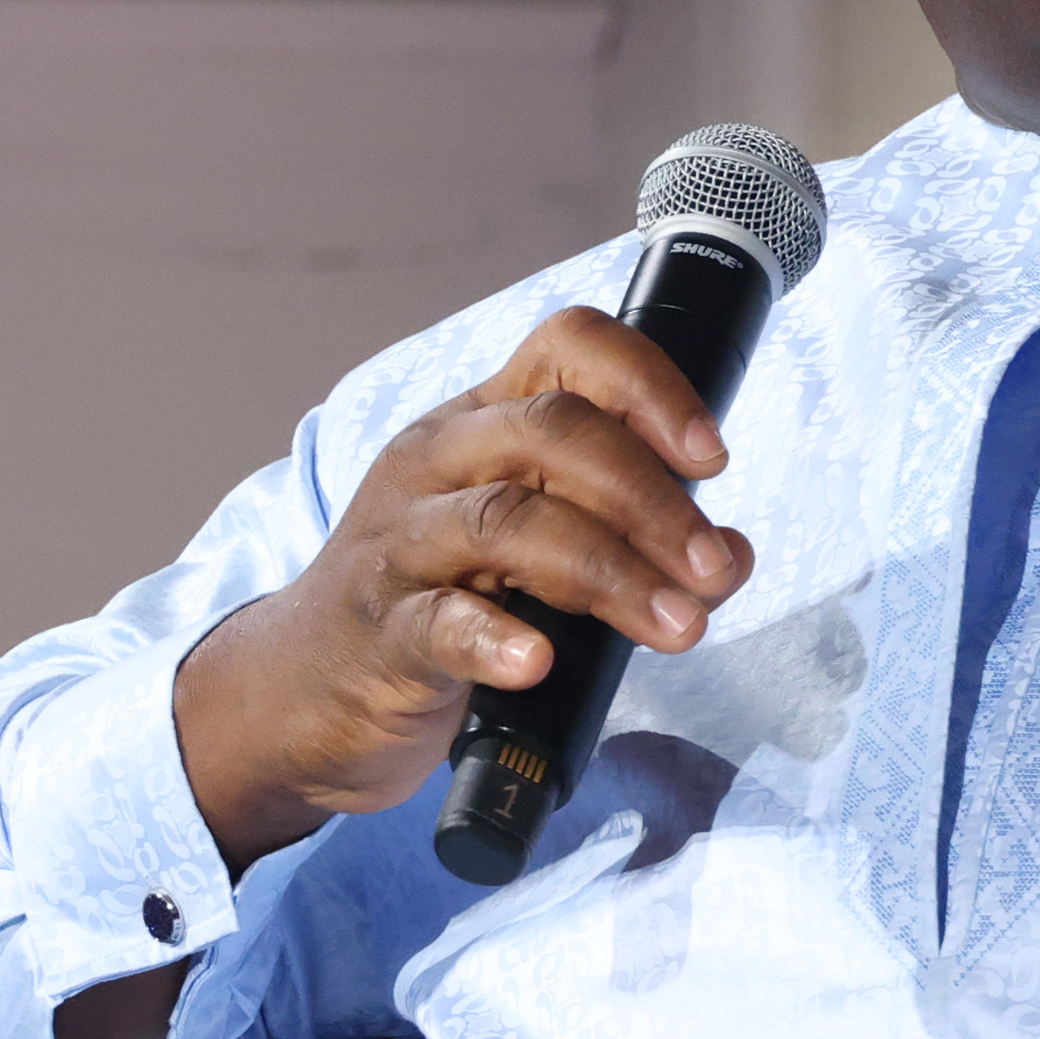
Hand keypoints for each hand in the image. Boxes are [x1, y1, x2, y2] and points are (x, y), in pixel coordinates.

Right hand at [170, 307, 754, 870]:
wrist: (308, 691)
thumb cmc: (445, 603)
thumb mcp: (537, 552)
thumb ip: (631, 539)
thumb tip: (731, 555)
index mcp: (483, 420)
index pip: (569, 347)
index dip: (650, 385)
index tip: (713, 458)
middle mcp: (436, 460)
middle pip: (552, 432)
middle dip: (651, 499)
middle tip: (712, 570)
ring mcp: (400, 542)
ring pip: (509, 521)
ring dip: (610, 571)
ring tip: (678, 624)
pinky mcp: (380, 631)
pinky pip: (438, 620)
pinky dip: (497, 637)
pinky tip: (541, 659)